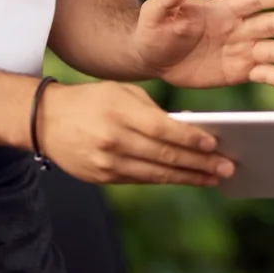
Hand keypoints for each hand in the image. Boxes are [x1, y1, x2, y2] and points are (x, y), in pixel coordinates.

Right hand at [36, 80, 235, 185]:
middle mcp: (113, 140)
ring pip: (156, 174)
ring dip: (189, 177)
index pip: (163, 129)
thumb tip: (191, 131)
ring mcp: (106, 163)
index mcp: (119, 112)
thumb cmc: (93, 100)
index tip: (215, 145)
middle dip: (199, 164)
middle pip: (164, 155)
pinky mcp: (101, 178)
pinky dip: (166, 179)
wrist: (46, 120)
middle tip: (227, 167)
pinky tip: (186, 178)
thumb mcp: (122, 93)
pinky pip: (141, 180)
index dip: (191, 139)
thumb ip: (154, 111)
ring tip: (214, 177)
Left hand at [131, 0, 273, 88]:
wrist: (149, 57)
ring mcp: (241, 50)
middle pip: (270, 25)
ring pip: (272, 51)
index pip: (257, 0)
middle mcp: (238, 28)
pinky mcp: (239, 72)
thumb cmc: (152, 29)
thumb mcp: (156, 12)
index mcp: (224, 9)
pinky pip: (263, 74)